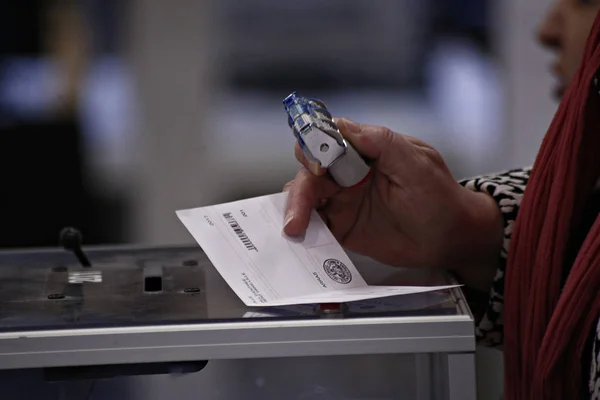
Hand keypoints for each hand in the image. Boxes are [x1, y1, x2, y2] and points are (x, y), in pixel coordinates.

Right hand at [283, 118, 503, 276]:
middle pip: (309, 172)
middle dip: (300, 189)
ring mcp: (342, 200)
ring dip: (295, 211)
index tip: (314, 166)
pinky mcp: (340, 226)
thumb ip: (382, 142)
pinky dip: (304, 230)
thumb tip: (343, 126)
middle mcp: (347, 173)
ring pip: (306, 198)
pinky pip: (314, 226)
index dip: (314, 148)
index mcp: (364, 150)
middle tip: (298, 212)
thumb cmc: (439, 197)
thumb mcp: (417, 163)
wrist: (449, 238)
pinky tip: (301, 240)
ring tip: (295, 229)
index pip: (327, 140)